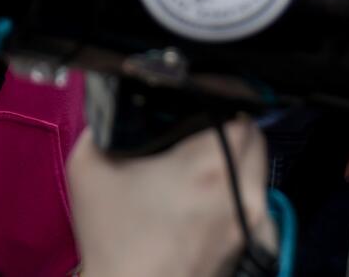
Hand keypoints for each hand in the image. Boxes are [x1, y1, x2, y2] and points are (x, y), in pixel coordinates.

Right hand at [69, 118, 275, 276]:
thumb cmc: (113, 240)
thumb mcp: (88, 167)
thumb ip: (102, 122)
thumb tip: (114, 102)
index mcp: (208, 165)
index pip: (240, 116)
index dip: (219, 109)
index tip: (197, 114)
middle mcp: (241, 192)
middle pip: (256, 141)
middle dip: (231, 133)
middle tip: (200, 136)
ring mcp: (251, 223)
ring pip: (259, 172)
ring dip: (239, 162)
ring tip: (204, 168)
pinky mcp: (249, 246)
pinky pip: (258, 204)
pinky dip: (242, 195)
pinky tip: (211, 201)